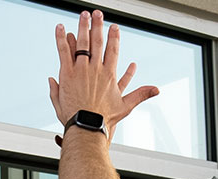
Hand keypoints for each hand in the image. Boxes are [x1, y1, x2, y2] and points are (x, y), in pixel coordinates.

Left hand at [50, 10, 158, 133]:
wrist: (87, 126)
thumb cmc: (104, 120)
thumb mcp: (126, 107)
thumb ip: (140, 94)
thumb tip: (156, 90)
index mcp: (109, 75)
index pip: (112, 50)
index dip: (114, 37)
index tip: (114, 26)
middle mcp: (96, 69)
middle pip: (97, 42)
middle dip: (98, 26)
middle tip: (97, 13)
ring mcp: (81, 70)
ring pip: (81, 43)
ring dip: (82, 27)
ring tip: (83, 15)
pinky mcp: (67, 74)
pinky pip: (63, 51)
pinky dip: (62, 38)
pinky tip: (60, 27)